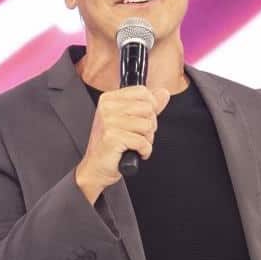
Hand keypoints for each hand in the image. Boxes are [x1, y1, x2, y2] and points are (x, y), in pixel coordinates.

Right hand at [75, 85, 169, 202]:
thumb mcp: (130, 120)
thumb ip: (149, 105)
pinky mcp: (112, 137)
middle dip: (150, 126)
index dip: (151, 107)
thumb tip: (164, 93)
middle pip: (148, 109)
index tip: (144, 119)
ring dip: (147, 140)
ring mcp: (109, 122)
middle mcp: (107, 108)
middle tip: (137, 135)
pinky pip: (143, 142)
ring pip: (147, 126)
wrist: (96, 167)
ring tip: (134, 144)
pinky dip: (144, 151)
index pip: (143, 92)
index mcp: (110, 99)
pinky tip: (135, 152)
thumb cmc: (111, 144)